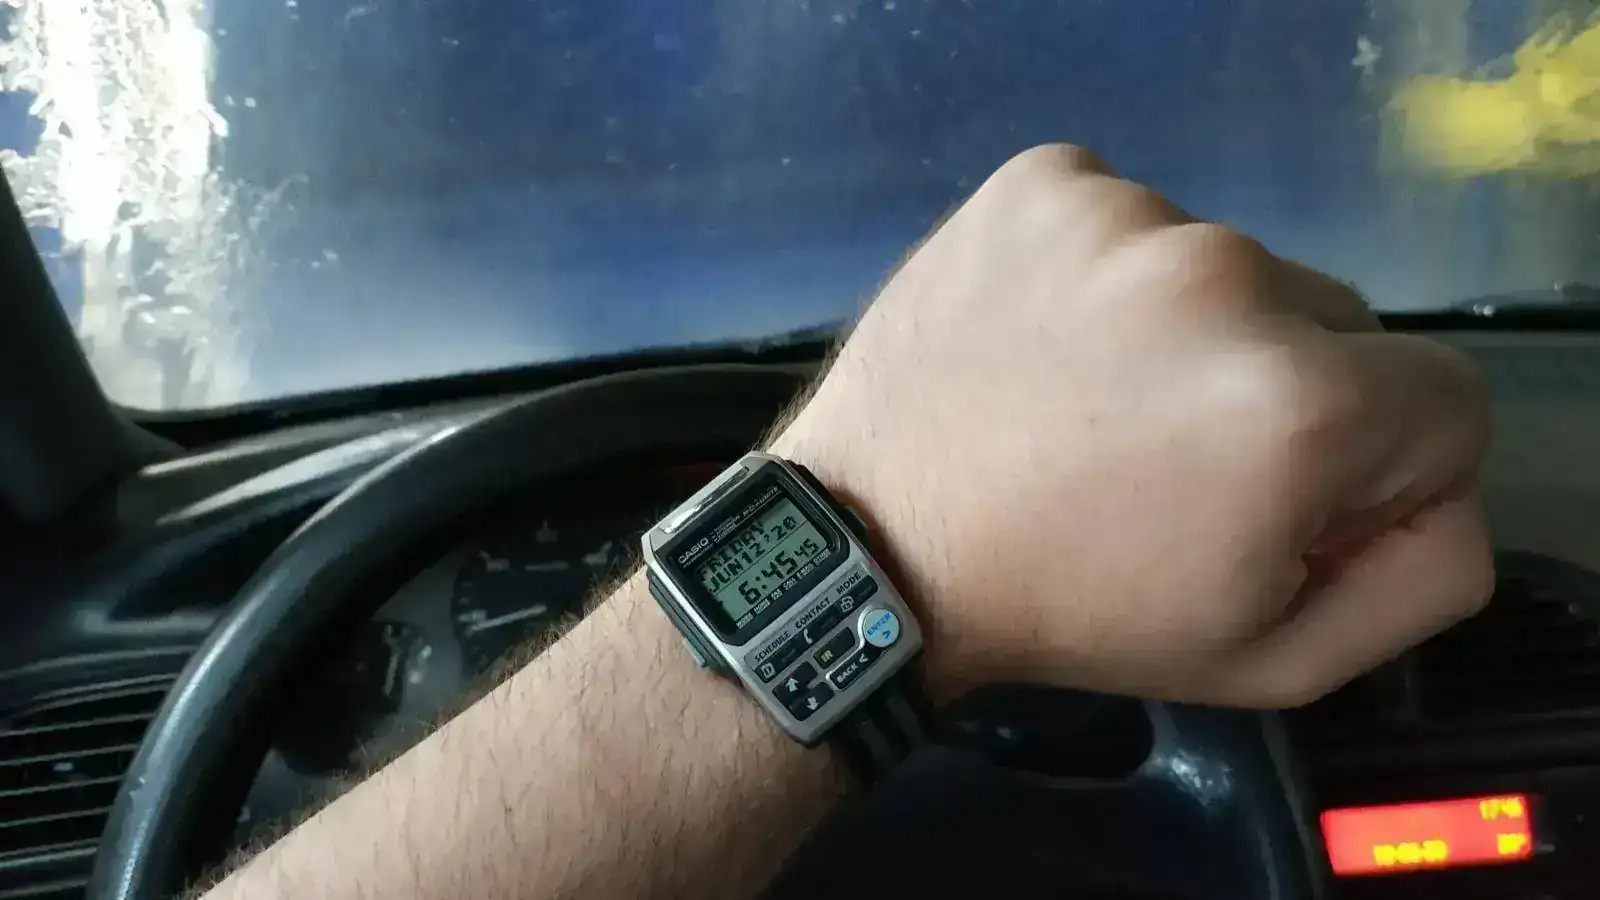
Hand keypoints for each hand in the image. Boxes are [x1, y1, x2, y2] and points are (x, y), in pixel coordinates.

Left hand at [770, 145, 1492, 707]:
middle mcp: (1223, 276)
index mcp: (1296, 400)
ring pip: (1234, 270)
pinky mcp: (1046, 183)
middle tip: (1170, 462)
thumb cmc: (1075, 609)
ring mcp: (1123, 216)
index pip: (1446, 398)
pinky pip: (1135, 221)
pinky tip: (1050, 346)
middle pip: (1337, 323)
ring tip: (1094, 409)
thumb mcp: (1274, 657)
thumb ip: (1421, 578)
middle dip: (1286, 392)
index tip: (1277, 501)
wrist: (880, 545)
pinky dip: (1109, 278)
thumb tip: (1445, 489)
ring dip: (1192, 333)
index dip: (1377, 469)